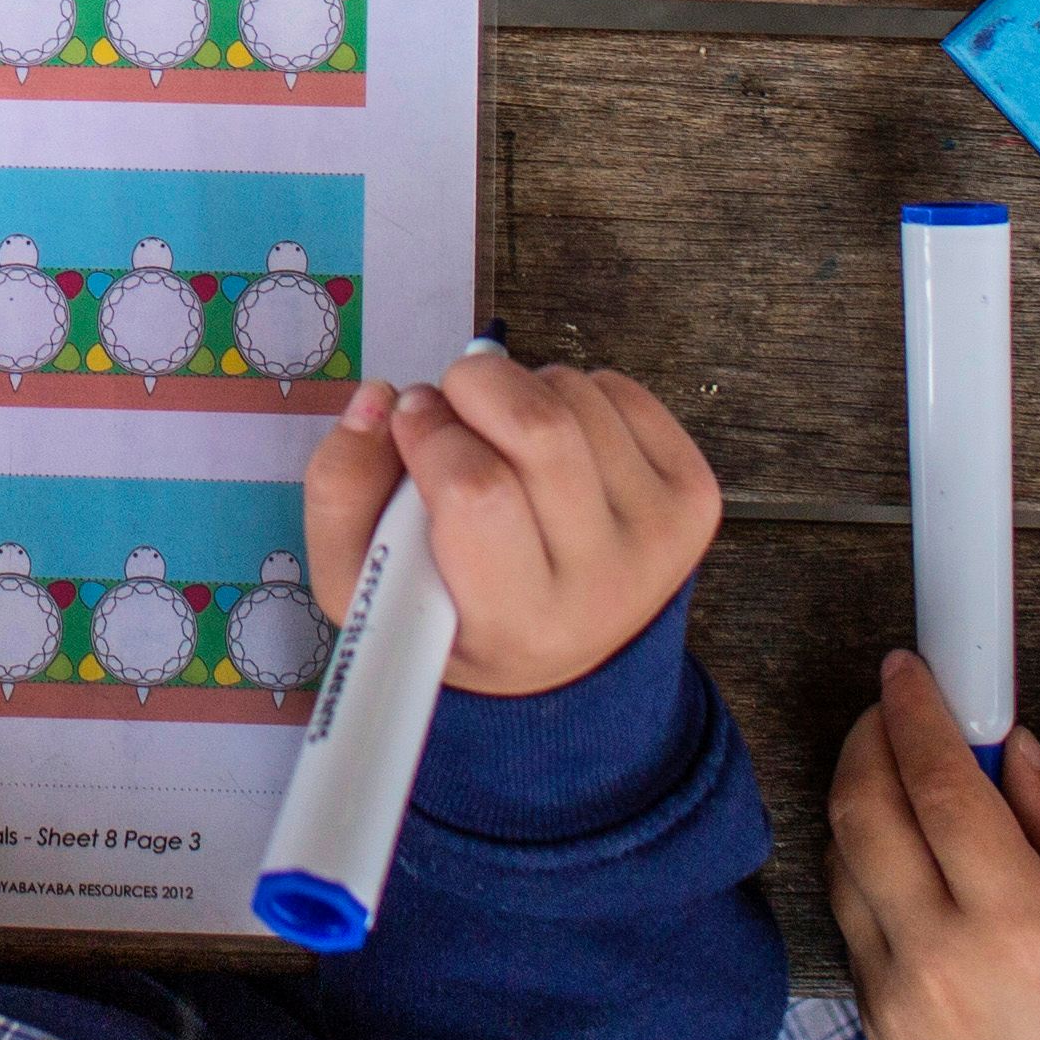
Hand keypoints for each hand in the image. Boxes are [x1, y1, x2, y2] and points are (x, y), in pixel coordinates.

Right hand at [301, 352, 720, 699]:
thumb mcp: (362, 583)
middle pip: (541, 431)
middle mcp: (603, 588)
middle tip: (449, 398)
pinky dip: (575, 389)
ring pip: (578, 398)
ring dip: (522, 387)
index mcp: (515, 622)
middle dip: (475, 385)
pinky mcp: (696, 500)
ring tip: (501, 432)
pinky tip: (556, 439)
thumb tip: (380, 395)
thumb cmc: (449, 608)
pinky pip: (624, 393)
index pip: (477, 493)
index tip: (409, 420)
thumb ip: (343, 490)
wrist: (565, 654)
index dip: (431, 433)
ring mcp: (661, 541)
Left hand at [827, 653, 1039, 1039]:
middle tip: (900, 704)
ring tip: (905, 770)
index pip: (936, 781)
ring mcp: (893, 993)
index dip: (917, 707)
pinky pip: (849, 913)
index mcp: (1019, 928)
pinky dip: (864, 861)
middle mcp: (939, 955)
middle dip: (871, 734)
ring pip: (841, 854)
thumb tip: (1018, 752)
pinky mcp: (871, 1022)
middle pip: (863, 804)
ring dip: (859, 793)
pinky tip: (907, 853)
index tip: (914, 666)